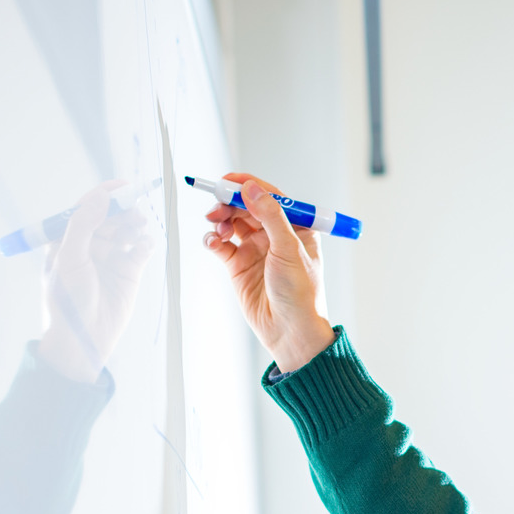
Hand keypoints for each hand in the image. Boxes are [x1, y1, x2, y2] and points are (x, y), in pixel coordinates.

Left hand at [38, 180, 156, 382]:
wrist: (84, 340)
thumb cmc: (67, 301)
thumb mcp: (69, 258)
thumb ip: (84, 225)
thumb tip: (100, 197)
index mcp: (67, 239)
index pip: (86, 208)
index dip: (104, 195)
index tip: (122, 186)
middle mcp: (89, 245)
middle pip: (111, 216)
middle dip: (122, 211)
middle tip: (133, 211)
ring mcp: (111, 258)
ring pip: (128, 230)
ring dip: (135, 225)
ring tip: (138, 228)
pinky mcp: (129, 272)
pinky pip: (141, 250)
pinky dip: (145, 243)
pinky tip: (143, 246)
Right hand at [203, 172, 335, 372]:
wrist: (290, 332)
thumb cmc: (301, 294)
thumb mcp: (289, 250)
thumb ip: (270, 217)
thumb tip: (252, 189)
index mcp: (296, 228)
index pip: (270, 197)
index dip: (249, 186)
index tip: (228, 181)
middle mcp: (275, 236)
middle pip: (247, 207)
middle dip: (230, 202)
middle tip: (217, 204)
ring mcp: (256, 250)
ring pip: (231, 223)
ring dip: (220, 219)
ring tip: (216, 225)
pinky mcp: (238, 266)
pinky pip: (221, 244)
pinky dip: (213, 240)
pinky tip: (213, 242)